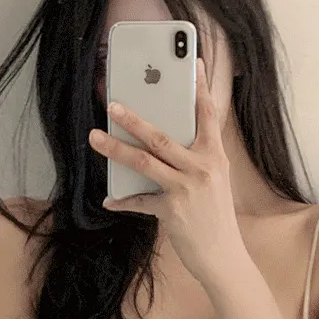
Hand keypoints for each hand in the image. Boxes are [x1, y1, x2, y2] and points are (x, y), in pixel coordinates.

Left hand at [89, 58, 246, 286]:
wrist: (223, 256)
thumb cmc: (215, 218)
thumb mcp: (214, 182)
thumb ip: (194, 161)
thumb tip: (163, 146)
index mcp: (215, 156)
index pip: (208, 115)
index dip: (200, 87)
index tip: (195, 62)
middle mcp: (202, 168)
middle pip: (162, 136)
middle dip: (133, 118)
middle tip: (112, 105)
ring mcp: (186, 188)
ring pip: (144, 161)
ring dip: (116, 149)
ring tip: (95, 137)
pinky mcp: (171, 210)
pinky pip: (139, 201)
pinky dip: (122, 200)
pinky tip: (110, 199)